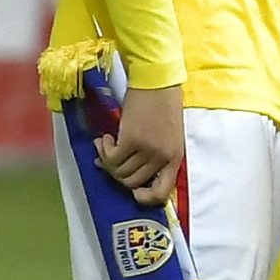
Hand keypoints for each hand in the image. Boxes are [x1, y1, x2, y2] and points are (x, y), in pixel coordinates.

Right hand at [97, 83, 184, 205]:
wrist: (157, 81)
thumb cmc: (163, 105)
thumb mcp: (167, 135)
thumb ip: (153, 155)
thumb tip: (124, 170)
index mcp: (175, 158)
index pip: (162, 193)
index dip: (144, 198)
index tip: (133, 191)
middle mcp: (162, 158)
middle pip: (131, 182)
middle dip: (117, 174)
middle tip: (111, 158)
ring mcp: (147, 150)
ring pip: (118, 171)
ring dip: (107, 159)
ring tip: (107, 144)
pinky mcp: (131, 140)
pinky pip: (111, 157)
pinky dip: (104, 149)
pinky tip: (106, 137)